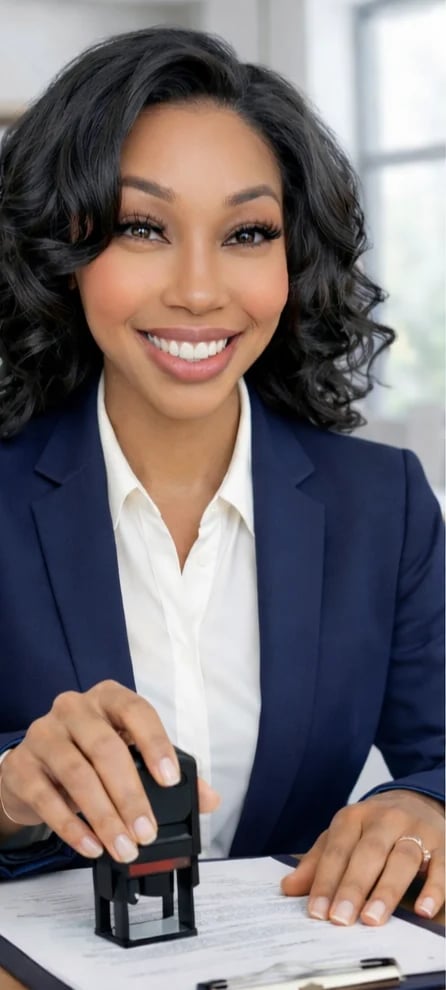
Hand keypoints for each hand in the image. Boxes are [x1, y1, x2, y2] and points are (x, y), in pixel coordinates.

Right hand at [0, 680, 219, 861]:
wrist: (33, 765)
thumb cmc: (89, 753)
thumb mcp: (128, 752)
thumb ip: (168, 771)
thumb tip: (209, 798)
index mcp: (108, 698)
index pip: (135, 710)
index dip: (155, 743)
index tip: (171, 780)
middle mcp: (74, 709)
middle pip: (106, 748)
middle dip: (130, 795)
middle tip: (147, 831)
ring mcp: (44, 734)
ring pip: (78, 775)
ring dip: (105, 817)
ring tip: (125, 846)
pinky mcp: (22, 766)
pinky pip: (48, 799)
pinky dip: (73, 827)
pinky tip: (93, 846)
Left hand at [281, 789, 444, 924]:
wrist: (417, 801)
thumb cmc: (373, 828)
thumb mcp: (342, 836)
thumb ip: (318, 862)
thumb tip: (288, 888)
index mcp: (354, 817)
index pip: (337, 849)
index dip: (325, 881)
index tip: (317, 912)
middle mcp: (385, 819)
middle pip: (368, 853)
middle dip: (353, 887)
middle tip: (341, 919)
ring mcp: (416, 830)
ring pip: (402, 858)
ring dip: (387, 890)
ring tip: (373, 918)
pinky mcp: (443, 843)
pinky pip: (441, 866)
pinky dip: (434, 889)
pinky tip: (423, 911)